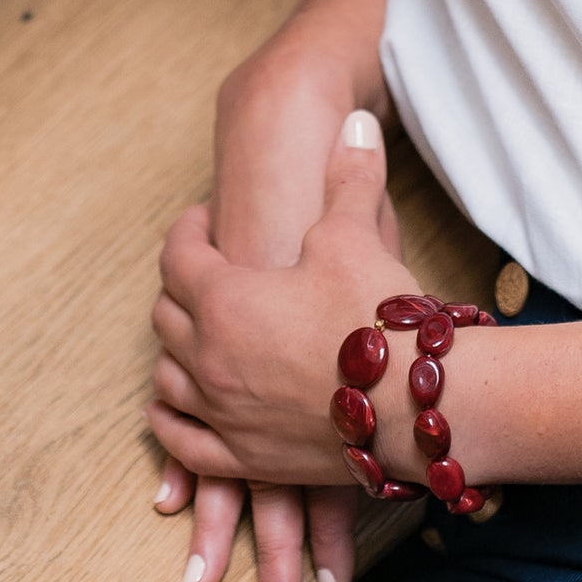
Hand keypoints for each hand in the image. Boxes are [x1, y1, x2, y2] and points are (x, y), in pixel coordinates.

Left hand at [149, 112, 419, 488]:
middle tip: (206, 273)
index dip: (188, 231)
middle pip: (167, 315)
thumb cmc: (380, 318)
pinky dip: (168, 423)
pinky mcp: (244, 459)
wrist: (415, 405)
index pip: (178, 255)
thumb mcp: (358, 236)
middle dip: (181, 287)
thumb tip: (355, 122)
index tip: (202, 221)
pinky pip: (183, 442)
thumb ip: (349, 178)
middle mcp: (208, 358)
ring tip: (195, 335)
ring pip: (167, 378)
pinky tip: (169, 408)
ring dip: (174, 351)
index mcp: (223, 299)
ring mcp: (222, 414)